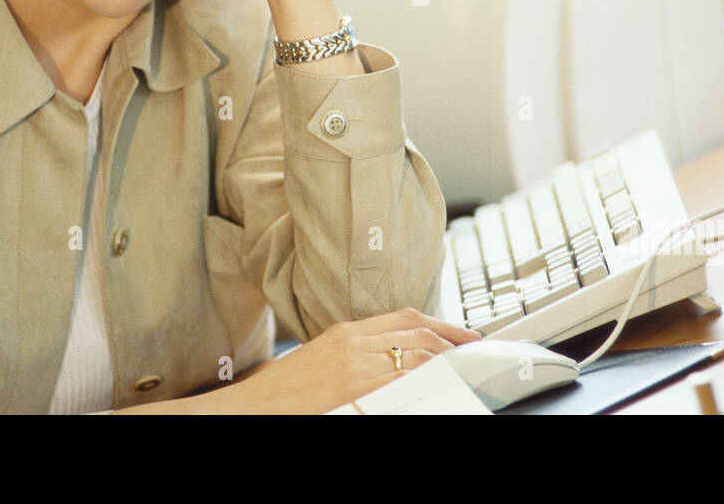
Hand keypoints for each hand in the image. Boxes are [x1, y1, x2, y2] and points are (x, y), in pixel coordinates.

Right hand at [232, 308, 481, 413]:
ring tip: (464, 364)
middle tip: (473, 346)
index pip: (404, 316)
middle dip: (451, 338)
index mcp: (344, 332)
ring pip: (414, 352)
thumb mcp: (320, 359)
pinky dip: (425, 378)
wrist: (250, 407)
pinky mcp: (354, 387)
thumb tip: (390, 359)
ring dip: (444, 358)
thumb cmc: (282, 392)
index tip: (460, 331)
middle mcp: (352, 342)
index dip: (439, 322)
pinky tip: (440, 383)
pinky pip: (401, 378)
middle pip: (416, 331)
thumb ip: (353, 354)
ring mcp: (355, 365)